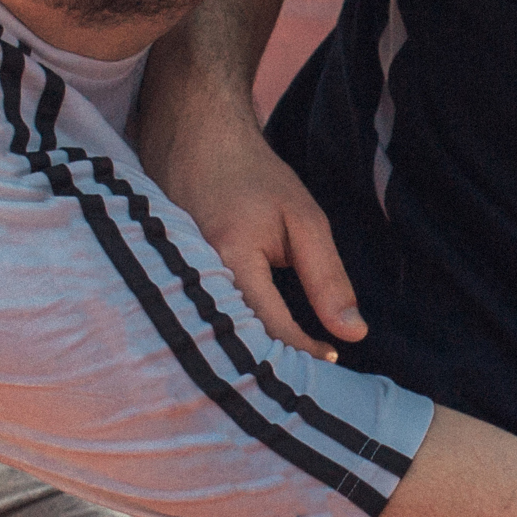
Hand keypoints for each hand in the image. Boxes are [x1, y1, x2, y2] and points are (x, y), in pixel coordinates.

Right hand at [140, 96, 365, 356]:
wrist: (194, 138)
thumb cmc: (253, 177)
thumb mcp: (304, 221)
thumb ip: (327, 278)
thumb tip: (353, 333)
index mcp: (231, 256)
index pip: (272, 327)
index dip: (304, 350)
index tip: (332, 358)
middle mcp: (193, 275)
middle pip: (237, 345)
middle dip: (272, 367)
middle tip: (305, 377)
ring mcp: (171, 280)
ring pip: (214, 339)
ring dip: (248, 357)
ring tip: (279, 368)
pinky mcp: (163, 284)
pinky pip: (199, 323)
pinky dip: (226, 338)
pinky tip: (247, 344)